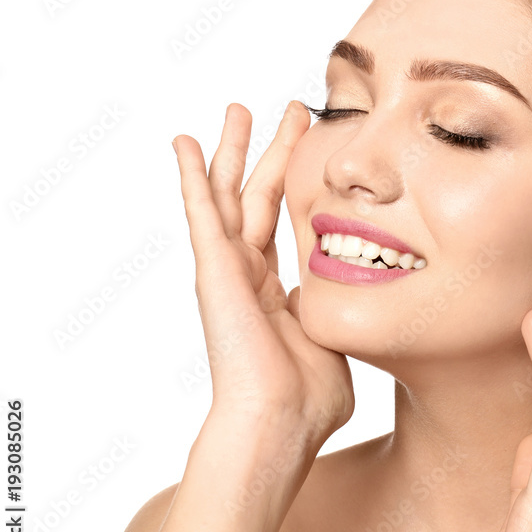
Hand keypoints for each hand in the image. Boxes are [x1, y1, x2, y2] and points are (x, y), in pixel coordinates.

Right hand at [173, 101, 353, 454]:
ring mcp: (227, 270)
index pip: (283, 222)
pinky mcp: (213, 269)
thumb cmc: (308, 400)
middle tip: (286, 109)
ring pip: (229, 194)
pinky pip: (202, 212)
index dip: (294, 182)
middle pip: (258, 197)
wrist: (280, 423)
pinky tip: (186, 142)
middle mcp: (247, 275)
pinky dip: (193, 176)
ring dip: (232, 149)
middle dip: (272, 150)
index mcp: (274, 292)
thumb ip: (331, 315)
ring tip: (237, 108)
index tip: (311, 147)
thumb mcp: (331, 342)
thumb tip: (344, 305)